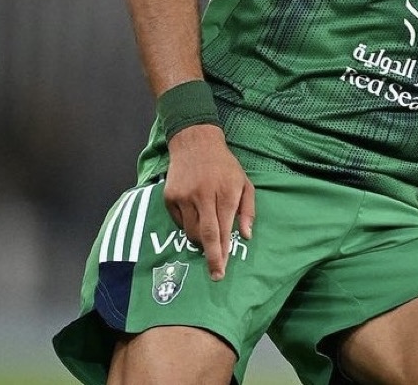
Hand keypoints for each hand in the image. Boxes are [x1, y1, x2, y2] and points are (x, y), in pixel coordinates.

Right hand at [163, 124, 255, 280]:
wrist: (195, 142)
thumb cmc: (224, 165)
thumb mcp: (244, 182)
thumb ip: (248, 210)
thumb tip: (246, 236)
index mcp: (225, 192)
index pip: (223, 229)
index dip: (223, 252)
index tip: (222, 270)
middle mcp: (203, 195)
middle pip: (205, 235)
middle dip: (211, 257)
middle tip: (215, 274)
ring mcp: (184, 196)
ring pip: (190, 231)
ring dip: (200, 240)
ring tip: (207, 234)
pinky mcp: (170, 196)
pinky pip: (179, 221)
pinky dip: (188, 225)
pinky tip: (194, 213)